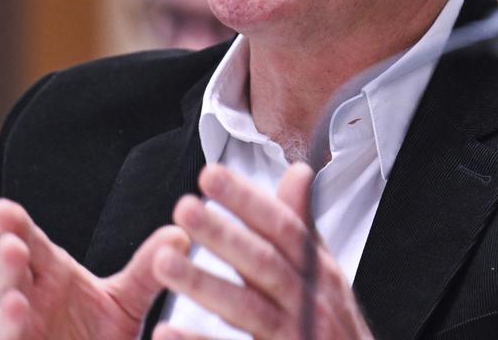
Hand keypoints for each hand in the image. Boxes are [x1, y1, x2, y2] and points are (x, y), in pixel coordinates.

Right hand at [0, 198, 189, 339]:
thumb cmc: (101, 334)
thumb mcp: (127, 300)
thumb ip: (147, 270)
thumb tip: (179, 235)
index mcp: (51, 272)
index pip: (29, 240)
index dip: (13, 224)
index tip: (1, 209)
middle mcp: (31, 299)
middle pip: (8, 273)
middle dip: (6, 260)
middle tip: (12, 246)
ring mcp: (23, 330)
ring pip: (2, 316)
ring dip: (5, 308)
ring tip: (15, 302)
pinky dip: (11, 334)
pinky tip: (17, 323)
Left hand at [152, 163, 373, 339]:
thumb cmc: (334, 325)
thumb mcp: (325, 274)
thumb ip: (304, 226)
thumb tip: (298, 173)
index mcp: (318, 273)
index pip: (283, 228)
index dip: (247, 201)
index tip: (210, 175)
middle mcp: (308, 303)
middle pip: (263, 263)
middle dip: (224, 235)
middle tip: (184, 209)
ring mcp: (295, 336)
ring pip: (246, 309)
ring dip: (204, 284)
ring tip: (163, 263)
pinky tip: (165, 331)